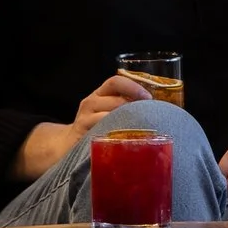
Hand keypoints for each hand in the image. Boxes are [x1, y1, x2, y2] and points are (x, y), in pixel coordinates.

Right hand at [12, 74, 153, 179]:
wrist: (67, 145)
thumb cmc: (97, 128)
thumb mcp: (108, 113)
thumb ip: (125, 108)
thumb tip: (160, 110)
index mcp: (100, 94)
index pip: (115, 82)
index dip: (132, 87)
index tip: (149, 98)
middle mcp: (90, 102)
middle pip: (115, 100)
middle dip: (134, 107)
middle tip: (150, 117)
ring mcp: (84, 118)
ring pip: (109, 115)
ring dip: (127, 122)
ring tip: (141, 130)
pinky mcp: (81, 134)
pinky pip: (100, 131)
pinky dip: (114, 135)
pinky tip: (125, 141)